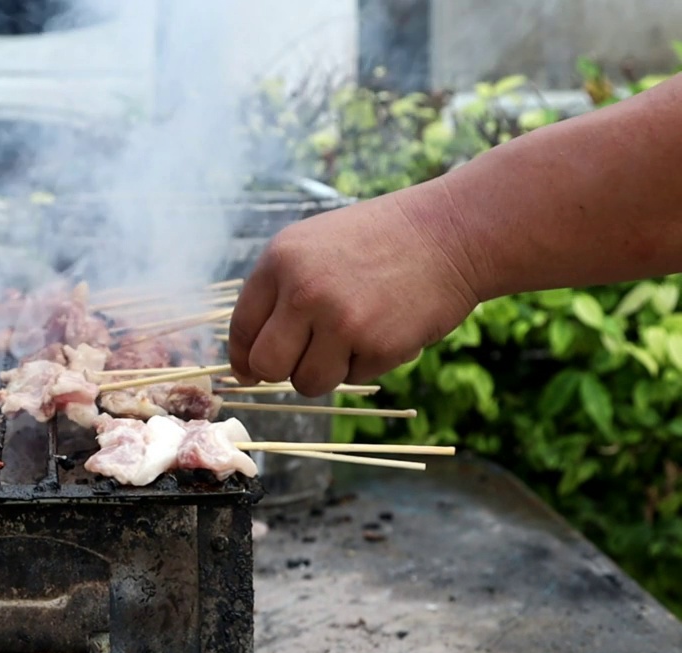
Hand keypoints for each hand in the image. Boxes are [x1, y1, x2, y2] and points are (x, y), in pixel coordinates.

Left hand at [227, 181, 487, 395]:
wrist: (449, 232)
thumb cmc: (378, 240)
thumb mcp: (313, 246)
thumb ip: (278, 293)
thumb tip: (247, 360)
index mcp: (280, 260)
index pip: (242, 327)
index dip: (244, 356)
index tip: (249, 370)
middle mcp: (303, 291)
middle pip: (267, 365)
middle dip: (280, 372)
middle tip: (301, 361)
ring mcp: (340, 320)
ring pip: (307, 381)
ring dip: (326, 371)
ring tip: (351, 338)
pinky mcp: (377, 345)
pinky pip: (353, 378)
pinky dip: (367, 363)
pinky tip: (385, 327)